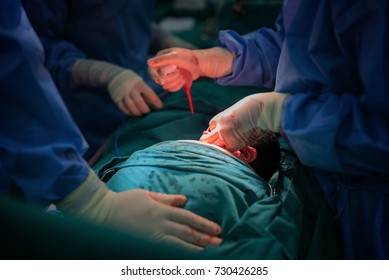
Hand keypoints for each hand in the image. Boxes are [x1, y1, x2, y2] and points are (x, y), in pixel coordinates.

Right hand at [72, 59, 162, 115]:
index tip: (160, 107)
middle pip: (139, 102)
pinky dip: (128, 112)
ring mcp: (122, 94)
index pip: (149, 93)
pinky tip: (132, 114)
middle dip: (145, 109)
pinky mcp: (116, 98)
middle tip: (148, 112)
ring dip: (137, 112)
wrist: (113, 74)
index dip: (155, 101)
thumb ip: (146, 91)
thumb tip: (154, 102)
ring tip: (141, 114)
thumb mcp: (139, 81)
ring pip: (131, 106)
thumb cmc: (131, 80)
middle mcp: (131, 88)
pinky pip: (123, 108)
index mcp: (139, 83)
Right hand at [107, 189, 221, 249]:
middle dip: (205, 238)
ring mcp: (153, 237)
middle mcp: (160, 224)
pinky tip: (188, 258)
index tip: (217, 229)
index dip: (204, 224)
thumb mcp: (147, 195)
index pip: (188, 218)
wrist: (102, 213)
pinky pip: (166, 253)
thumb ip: (166, 199)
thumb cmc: (124, 202)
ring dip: (197, 249)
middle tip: (220, 243)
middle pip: (188, 233)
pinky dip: (179, 256)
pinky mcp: (145, 247)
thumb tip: (184, 200)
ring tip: (211, 253)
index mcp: (162, 210)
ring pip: (180, 246)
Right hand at [147, 47, 233, 91]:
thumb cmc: (189, 58)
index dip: (155, 77)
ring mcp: (168, 75)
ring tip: (183, 74)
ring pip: (166, 86)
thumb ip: (162, 60)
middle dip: (171, 77)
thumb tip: (148, 63)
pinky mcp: (173, 82)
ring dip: (176, 81)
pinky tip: (184, 79)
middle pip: (159, 80)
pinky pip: (171, 89)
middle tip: (179, 71)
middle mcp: (162, 67)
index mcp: (160, 59)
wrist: (200, 65)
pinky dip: (179, 85)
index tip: (162, 81)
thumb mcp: (175, 57)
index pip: (151, 70)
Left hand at [200, 92, 288, 151]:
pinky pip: (227, 152)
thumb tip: (227, 130)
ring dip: (216, 149)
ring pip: (214, 148)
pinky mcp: (236, 144)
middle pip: (206, 141)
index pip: (210, 127)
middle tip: (212, 146)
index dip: (215, 130)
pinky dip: (228, 152)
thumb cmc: (253, 107)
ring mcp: (227, 137)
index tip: (221, 131)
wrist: (265, 110)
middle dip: (208, 143)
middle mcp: (220, 128)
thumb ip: (228, 120)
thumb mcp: (235, 111)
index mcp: (219, 118)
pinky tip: (232, 151)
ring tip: (220, 151)